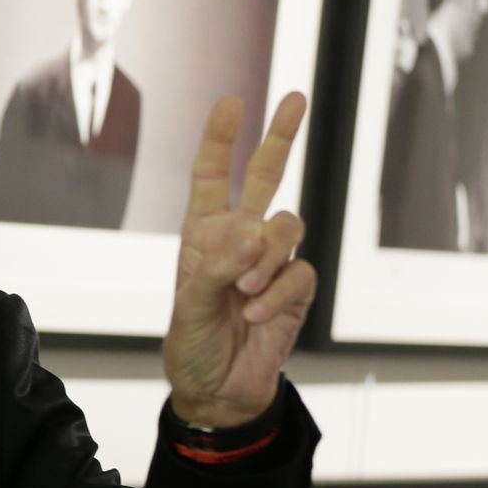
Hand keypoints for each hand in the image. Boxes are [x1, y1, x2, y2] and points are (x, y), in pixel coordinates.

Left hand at [163, 92, 315, 428]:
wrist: (217, 391)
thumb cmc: (191, 345)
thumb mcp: (189, 306)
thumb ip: (215, 268)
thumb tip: (251, 234)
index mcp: (203, 235)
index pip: (211, 177)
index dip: (220, 140)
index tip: (230, 102)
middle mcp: (238, 240)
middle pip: (266, 177)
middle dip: (280, 137)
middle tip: (295, 97)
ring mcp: (270, 263)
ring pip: (288, 225)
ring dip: (266, 257)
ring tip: (244, 291)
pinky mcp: (295, 291)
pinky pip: (299, 272)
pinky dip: (279, 292)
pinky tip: (258, 315)